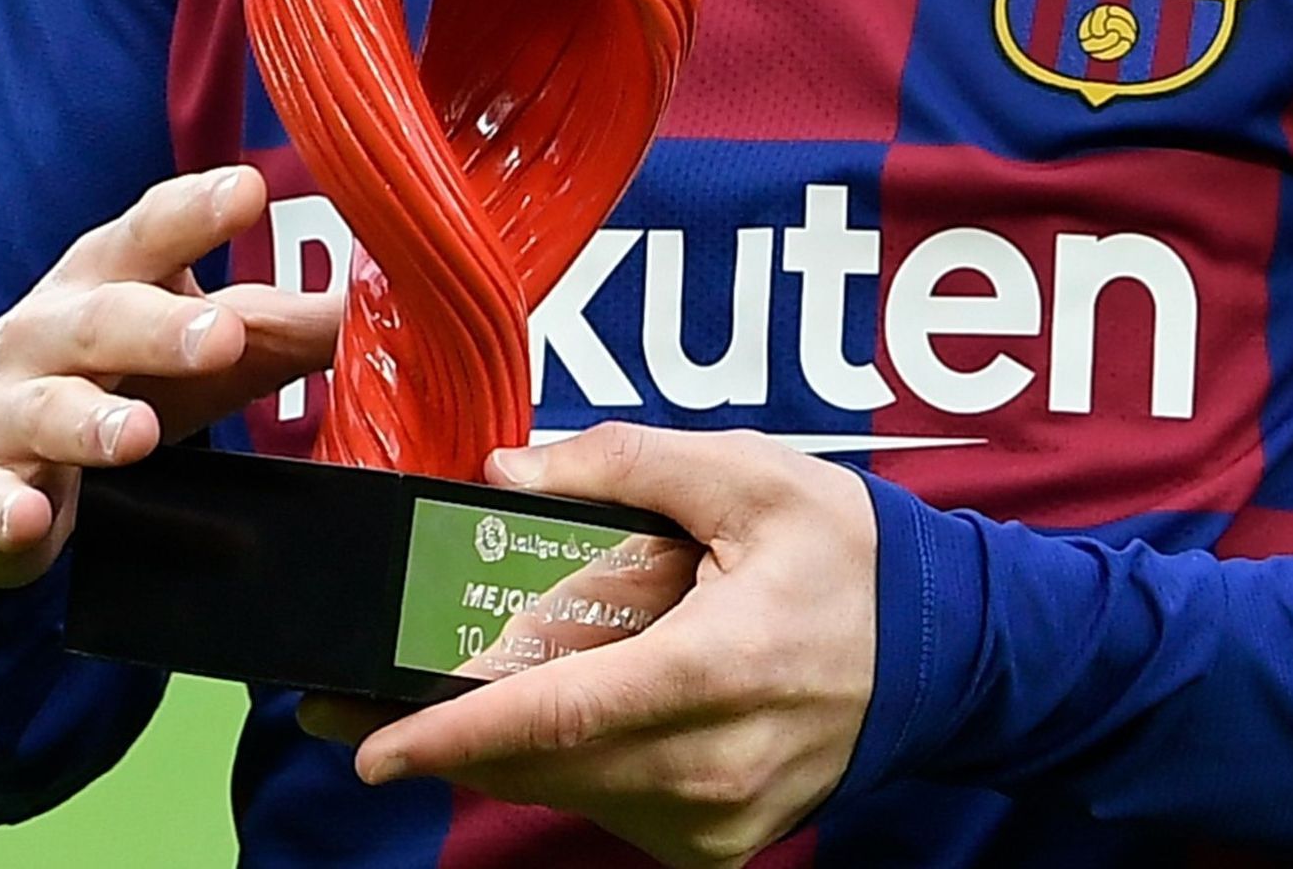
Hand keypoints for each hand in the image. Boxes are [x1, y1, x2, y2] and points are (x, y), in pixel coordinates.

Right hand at [0, 166, 338, 587]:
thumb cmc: (94, 379)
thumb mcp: (174, 343)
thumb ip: (269, 327)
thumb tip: (377, 303)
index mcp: (99, 286)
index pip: (143, 237)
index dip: (191, 212)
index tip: (247, 190)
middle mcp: (44, 336)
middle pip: (97, 320)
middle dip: (156, 325)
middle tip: (223, 334)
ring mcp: (2, 412)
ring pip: (43, 408)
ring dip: (89, 420)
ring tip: (139, 435)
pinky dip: (5, 507)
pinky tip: (27, 517)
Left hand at [296, 423, 874, 867]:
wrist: (949, 653)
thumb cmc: (849, 556)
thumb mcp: (747, 474)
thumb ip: (620, 462)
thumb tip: (504, 472)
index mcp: (718, 671)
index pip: (559, 717)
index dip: (454, 736)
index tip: (370, 746)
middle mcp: (714, 766)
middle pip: (541, 763)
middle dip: (434, 738)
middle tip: (343, 699)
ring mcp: (719, 819)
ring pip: (565, 792)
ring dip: (485, 754)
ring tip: (402, 704)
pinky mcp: (720, 842)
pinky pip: (607, 807)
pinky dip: (553, 768)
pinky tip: (511, 723)